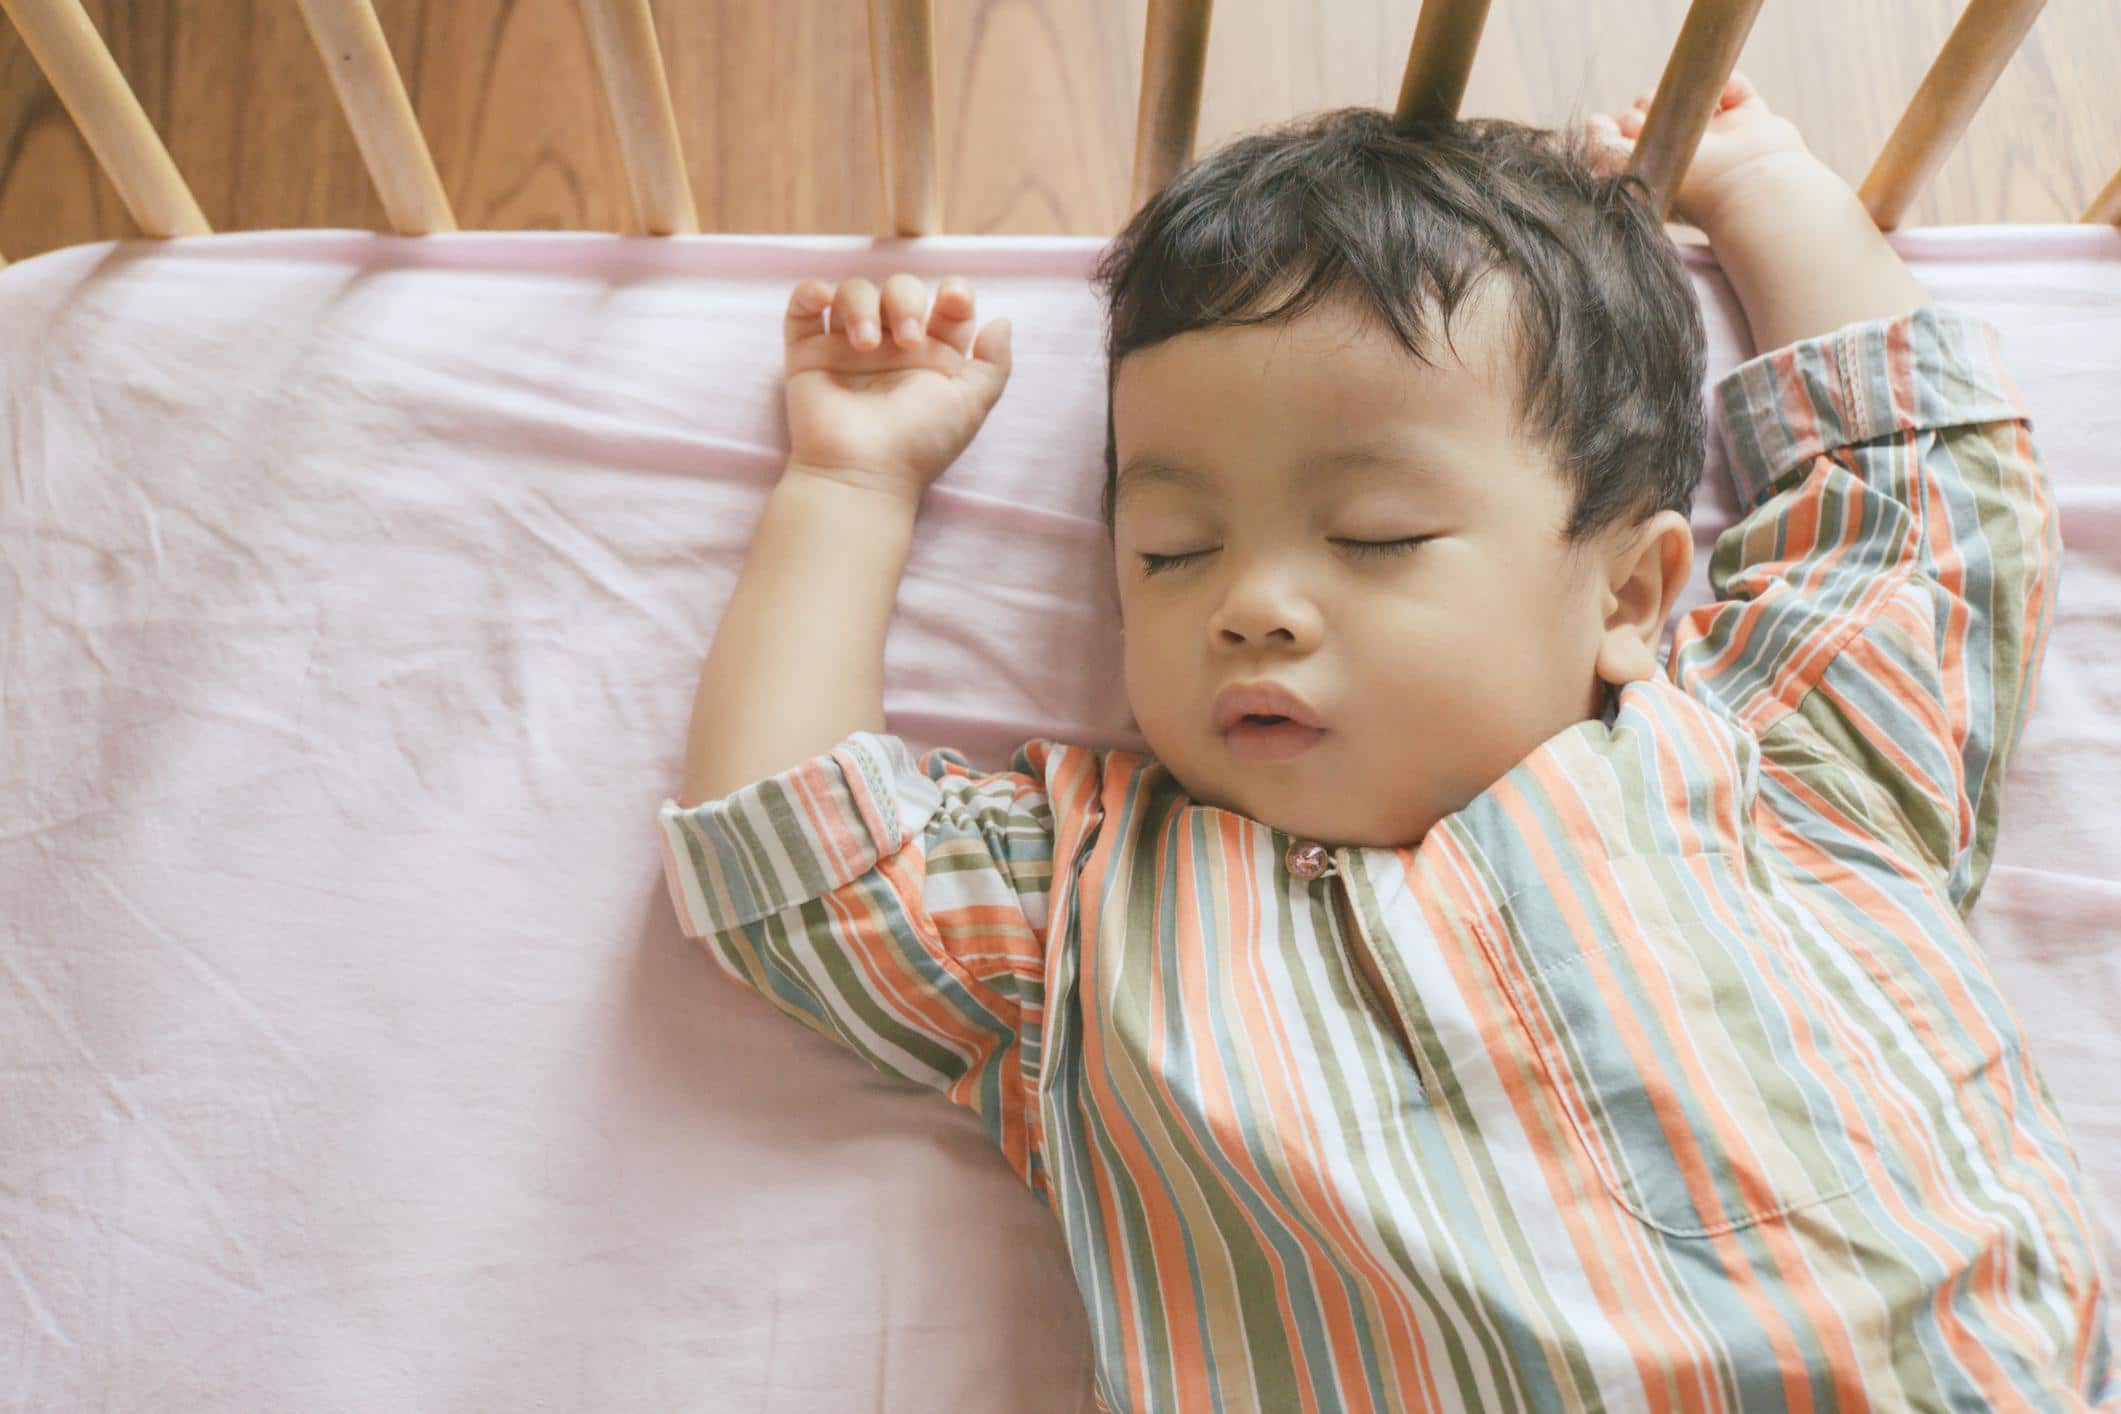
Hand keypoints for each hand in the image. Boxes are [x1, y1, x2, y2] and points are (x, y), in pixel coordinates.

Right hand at [780, 273, 1012, 501]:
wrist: (862, 472)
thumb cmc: (919, 443)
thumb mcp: (972, 405)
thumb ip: (995, 363)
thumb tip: (1001, 321)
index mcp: (933, 356)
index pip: (946, 306)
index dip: (954, 292)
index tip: (951, 301)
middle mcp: (891, 347)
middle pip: (900, 290)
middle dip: (905, 301)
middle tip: (908, 340)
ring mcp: (848, 348)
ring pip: (854, 292)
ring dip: (860, 303)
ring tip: (866, 344)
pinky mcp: (809, 353)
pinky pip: (803, 308)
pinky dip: (810, 293)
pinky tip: (822, 300)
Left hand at [1584, 71, 1818, 232]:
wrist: (1749, 185)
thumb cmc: (1688, 189)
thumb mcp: (1628, 173)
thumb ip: (1601, 148)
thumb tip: (1594, 122)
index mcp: (1659, 176)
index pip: (1629, 139)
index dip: (1621, 127)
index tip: (1624, 128)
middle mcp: (1687, 157)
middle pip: (1653, 111)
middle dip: (1645, 107)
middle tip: (1649, 119)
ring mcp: (1720, 138)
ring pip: (1689, 97)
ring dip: (1680, 92)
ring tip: (1683, 107)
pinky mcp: (1750, 119)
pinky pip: (1734, 87)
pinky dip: (1729, 85)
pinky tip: (1723, 102)